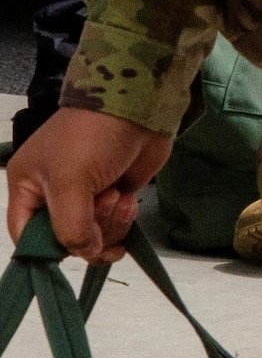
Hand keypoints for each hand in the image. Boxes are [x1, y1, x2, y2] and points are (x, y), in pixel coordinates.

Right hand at [6, 107, 173, 261]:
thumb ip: (70, 226)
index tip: (71, 249)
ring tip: (119, 195)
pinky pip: (114, 226)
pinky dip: (123, 220)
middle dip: (89, 229)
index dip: (46, 249)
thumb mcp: (70, 182)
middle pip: (64, 240)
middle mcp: (54, 195)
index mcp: (28, 188)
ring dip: (109, 223)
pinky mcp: (115, 193)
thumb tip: (86, 252)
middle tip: (104, 202)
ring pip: (92, 236)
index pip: (25, 235)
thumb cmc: (93, 137)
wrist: (140, 105)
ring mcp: (87, 195)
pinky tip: (130, 201)